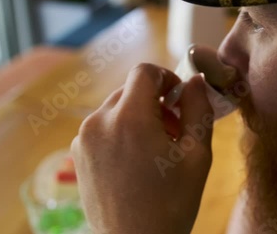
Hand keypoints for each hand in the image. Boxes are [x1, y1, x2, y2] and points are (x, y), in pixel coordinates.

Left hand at [70, 63, 213, 233]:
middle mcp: (98, 122)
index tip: (180, 98)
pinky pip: (103, 127)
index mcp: (129, 118)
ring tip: (156, 147)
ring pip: (116, 107)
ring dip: (138, 116)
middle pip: (130, 89)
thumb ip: (198, 109)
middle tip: (174, 129)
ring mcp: (83, 139)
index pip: (144, 72)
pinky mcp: (78, 154)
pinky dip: (121, 131)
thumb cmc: (171, 204)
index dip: (167, 78)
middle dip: (155, 100)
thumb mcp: (197, 154)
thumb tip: (195, 80)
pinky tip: (136, 160)